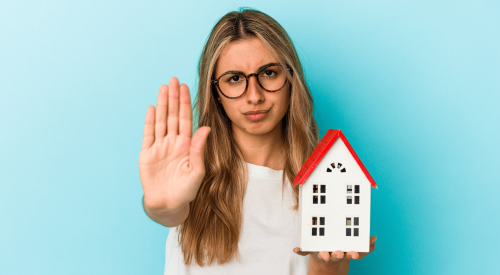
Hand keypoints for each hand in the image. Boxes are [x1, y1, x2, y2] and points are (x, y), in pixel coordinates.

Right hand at [139, 77, 210, 214]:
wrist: (168, 205)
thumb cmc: (186, 191)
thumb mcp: (196, 170)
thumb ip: (198, 148)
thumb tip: (205, 128)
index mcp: (186, 145)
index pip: (185, 119)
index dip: (185, 103)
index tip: (185, 87)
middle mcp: (173, 143)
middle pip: (172, 115)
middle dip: (173, 97)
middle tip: (174, 79)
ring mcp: (159, 147)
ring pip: (161, 121)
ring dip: (162, 104)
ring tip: (163, 88)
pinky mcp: (147, 154)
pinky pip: (148, 134)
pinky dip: (149, 121)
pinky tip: (151, 108)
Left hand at [293, 236, 375, 273]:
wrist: (323, 263)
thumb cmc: (340, 252)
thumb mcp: (354, 250)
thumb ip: (364, 246)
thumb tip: (374, 238)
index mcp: (343, 253)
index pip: (349, 254)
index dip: (351, 254)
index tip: (353, 254)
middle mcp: (333, 255)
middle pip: (336, 255)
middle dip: (337, 255)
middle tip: (338, 253)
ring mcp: (322, 253)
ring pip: (322, 254)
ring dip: (322, 254)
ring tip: (322, 255)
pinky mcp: (311, 252)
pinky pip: (305, 252)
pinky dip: (300, 251)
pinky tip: (295, 250)